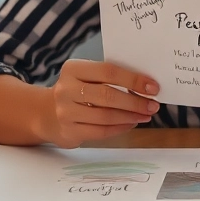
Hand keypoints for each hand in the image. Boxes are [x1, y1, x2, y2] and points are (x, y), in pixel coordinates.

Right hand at [41, 59, 160, 147]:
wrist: (46, 113)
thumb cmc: (76, 91)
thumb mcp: (86, 77)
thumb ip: (109, 78)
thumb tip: (145, 86)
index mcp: (73, 69)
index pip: (108, 71)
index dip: (133, 80)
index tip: (153, 87)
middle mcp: (66, 89)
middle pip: (107, 95)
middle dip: (135, 102)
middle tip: (153, 105)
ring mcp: (65, 112)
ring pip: (106, 116)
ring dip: (130, 117)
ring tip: (145, 115)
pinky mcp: (69, 131)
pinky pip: (101, 131)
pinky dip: (120, 128)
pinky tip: (131, 123)